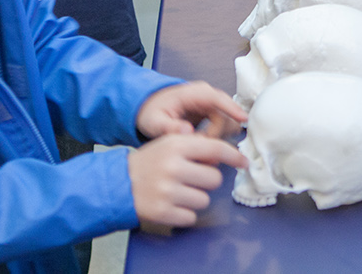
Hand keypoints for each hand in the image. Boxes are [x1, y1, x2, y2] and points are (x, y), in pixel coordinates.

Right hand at [126, 133, 246, 228]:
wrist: (118, 184)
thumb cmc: (151, 162)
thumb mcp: (170, 144)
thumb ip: (196, 146)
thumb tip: (226, 156)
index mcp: (176, 145)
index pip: (216, 149)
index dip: (234, 156)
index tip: (243, 163)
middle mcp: (173, 167)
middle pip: (214, 179)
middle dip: (207, 181)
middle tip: (191, 179)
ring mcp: (167, 191)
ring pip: (205, 200)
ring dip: (195, 198)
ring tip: (178, 192)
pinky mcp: (162, 212)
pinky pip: (191, 217)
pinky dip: (185, 213)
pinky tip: (172, 204)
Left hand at [137, 81, 247, 139]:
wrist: (150, 108)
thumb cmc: (152, 112)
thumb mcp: (154, 121)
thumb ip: (168, 127)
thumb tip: (188, 132)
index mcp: (194, 93)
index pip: (217, 98)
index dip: (232, 108)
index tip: (244, 119)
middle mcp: (206, 96)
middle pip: (224, 114)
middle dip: (217, 133)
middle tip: (199, 146)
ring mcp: (211, 104)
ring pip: (226, 121)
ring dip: (217, 136)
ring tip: (198, 145)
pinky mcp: (212, 113)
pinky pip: (223, 124)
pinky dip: (217, 136)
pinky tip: (203, 144)